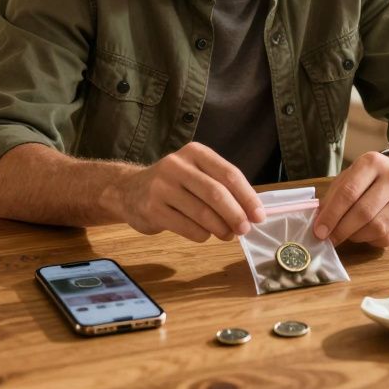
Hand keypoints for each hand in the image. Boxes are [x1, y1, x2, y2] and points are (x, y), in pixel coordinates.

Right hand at [113, 142, 265, 242]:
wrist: (128, 190)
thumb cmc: (173, 184)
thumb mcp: (196, 173)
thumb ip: (221, 187)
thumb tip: (251, 213)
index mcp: (195, 152)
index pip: (229, 174)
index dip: (247, 197)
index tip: (259, 216)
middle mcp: (177, 165)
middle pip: (216, 193)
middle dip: (236, 215)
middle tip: (245, 230)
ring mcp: (162, 187)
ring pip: (202, 213)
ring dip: (221, 228)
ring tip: (228, 235)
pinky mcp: (153, 209)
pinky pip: (187, 227)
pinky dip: (202, 235)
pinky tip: (204, 235)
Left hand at [314, 152, 388, 247]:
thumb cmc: (368, 178)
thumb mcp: (348, 178)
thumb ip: (333, 198)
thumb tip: (320, 224)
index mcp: (372, 162)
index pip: (348, 193)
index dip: (332, 215)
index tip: (319, 231)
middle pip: (363, 212)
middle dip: (342, 230)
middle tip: (330, 239)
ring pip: (377, 228)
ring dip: (356, 237)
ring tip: (347, 234)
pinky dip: (371, 241)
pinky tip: (365, 235)